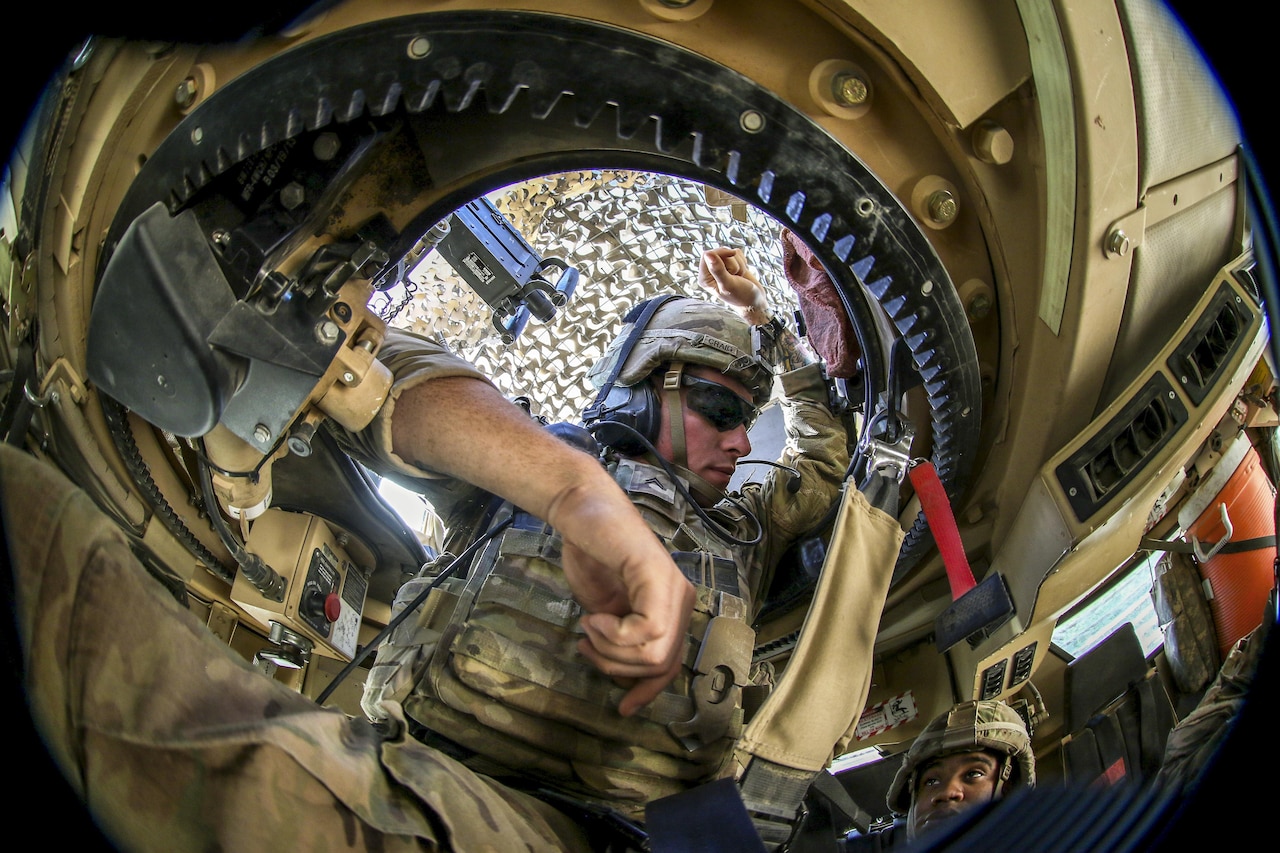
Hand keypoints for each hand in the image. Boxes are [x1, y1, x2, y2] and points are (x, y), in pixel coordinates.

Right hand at [392, 375, 694, 715]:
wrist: (580, 511)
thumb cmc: (591, 554)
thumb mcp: (608, 612)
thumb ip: (622, 640)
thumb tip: (626, 680)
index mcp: (672, 607)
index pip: (671, 664)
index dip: (648, 690)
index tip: (624, 708)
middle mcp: (681, 599)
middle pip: (661, 665)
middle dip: (618, 666)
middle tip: (589, 643)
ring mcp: (673, 588)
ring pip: (653, 653)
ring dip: (610, 649)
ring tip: (590, 625)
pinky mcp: (658, 578)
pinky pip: (646, 632)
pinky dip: (612, 634)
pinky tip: (594, 615)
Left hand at [698, 247, 769, 323]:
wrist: (754, 301)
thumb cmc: (741, 296)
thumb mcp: (728, 284)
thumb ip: (718, 270)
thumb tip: (708, 254)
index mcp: (704, 278)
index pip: (707, 254)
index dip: (720, 254)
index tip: (731, 261)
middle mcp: (710, 272)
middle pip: (719, 251)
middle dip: (731, 261)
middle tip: (735, 275)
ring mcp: (721, 267)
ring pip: (729, 252)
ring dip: (738, 263)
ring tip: (739, 277)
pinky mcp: (731, 264)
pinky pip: (737, 253)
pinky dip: (743, 262)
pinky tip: (742, 273)